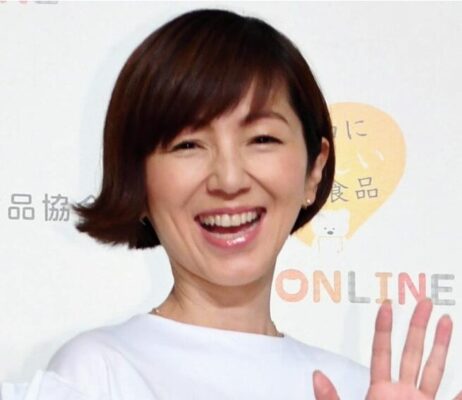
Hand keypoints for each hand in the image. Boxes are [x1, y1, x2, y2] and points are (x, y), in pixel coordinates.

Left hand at [312, 299, 460, 399]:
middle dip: (419, 326)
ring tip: (447, 319)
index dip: (384, 328)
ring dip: (442, 345)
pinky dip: (461, 389)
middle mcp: (404, 394)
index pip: (383, 352)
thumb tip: (315, 374)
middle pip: (413, 352)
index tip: (386, 304)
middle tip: (424, 301)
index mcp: (382, 392)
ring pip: (435, 369)